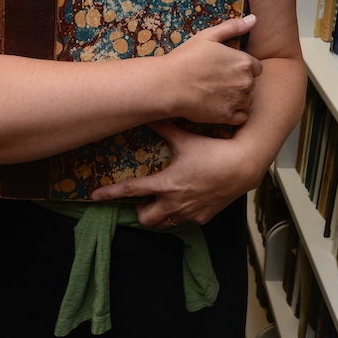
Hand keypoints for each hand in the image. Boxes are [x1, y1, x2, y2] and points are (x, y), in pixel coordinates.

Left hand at [90, 119, 264, 226]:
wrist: (243, 166)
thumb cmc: (214, 151)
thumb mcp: (185, 138)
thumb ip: (164, 128)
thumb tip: (149, 114)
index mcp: (165, 185)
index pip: (130, 191)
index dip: (110, 193)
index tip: (95, 195)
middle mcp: (174, 203)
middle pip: (145, 219)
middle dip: (139, 211)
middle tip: (141, 199)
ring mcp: (189, 213)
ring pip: (164, 223)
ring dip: (159, 214)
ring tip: (161, 200)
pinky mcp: (203, 217)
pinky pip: (185, 221)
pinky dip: (181, 213)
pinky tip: (186, 200)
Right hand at [162, 14, 262, 126]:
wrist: (168, 85)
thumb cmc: (186, 58)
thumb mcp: (208, 36)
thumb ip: (233, 27)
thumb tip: (254, 19)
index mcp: (244, 62)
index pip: (256, 67)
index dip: (242, 67)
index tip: (227, 68)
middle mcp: (245, 82)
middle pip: (251, 84)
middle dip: (239, 82)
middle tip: (218, 80)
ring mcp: (237, 101)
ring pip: (247, 101)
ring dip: (237, 98)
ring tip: (217, 93)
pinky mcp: (227, 117)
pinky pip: (240, 117)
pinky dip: (233, 114)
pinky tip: (218, 106)